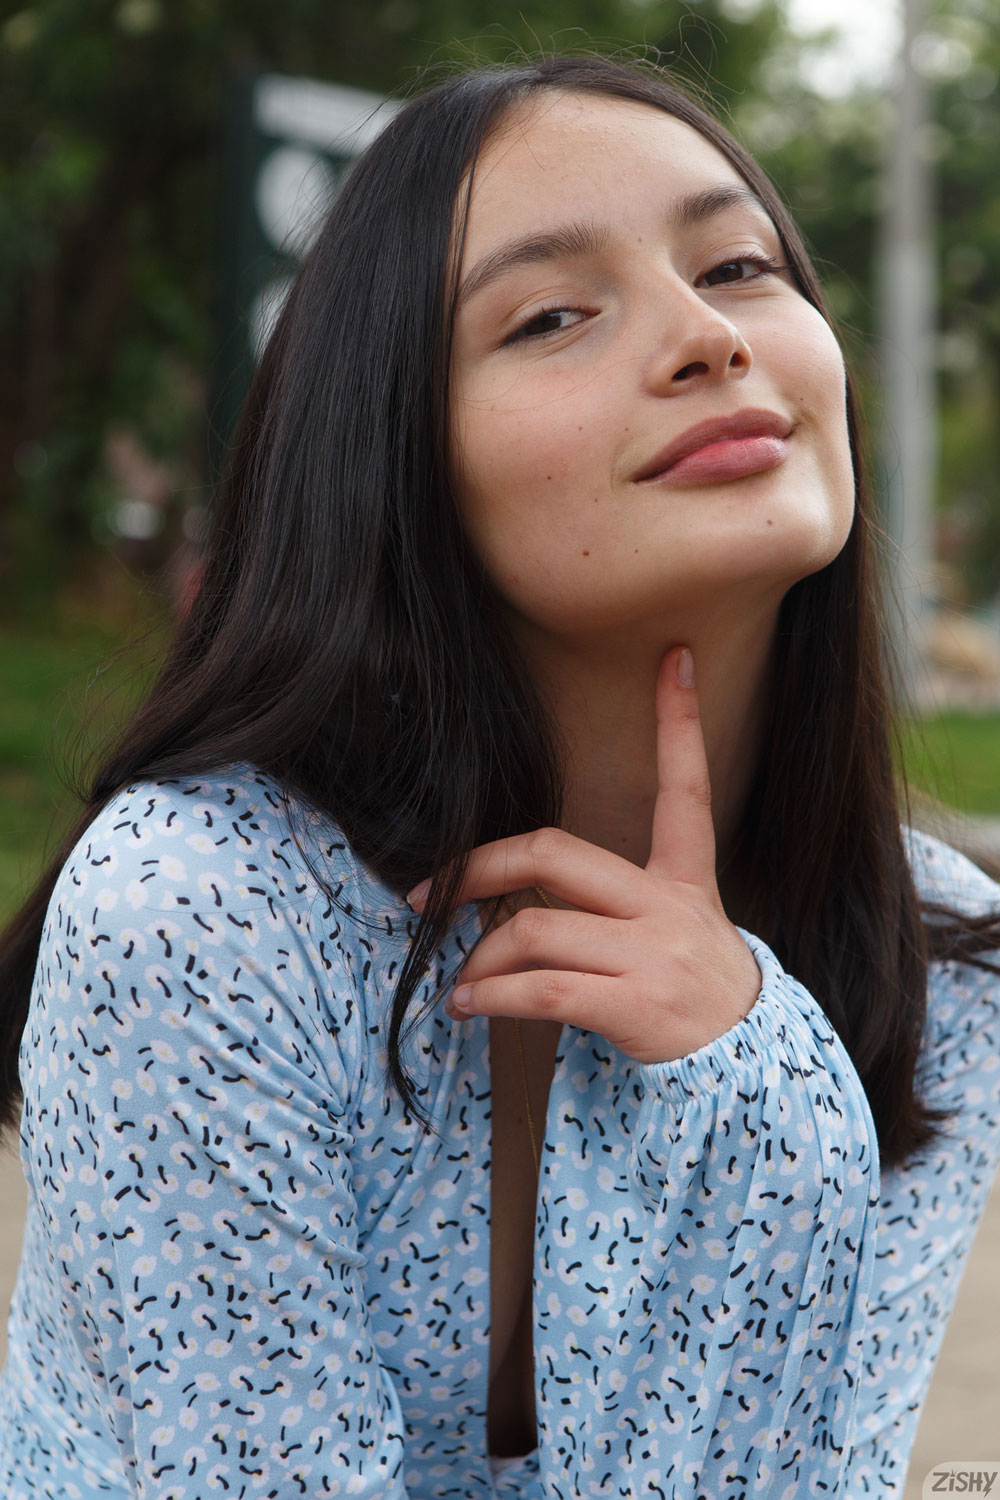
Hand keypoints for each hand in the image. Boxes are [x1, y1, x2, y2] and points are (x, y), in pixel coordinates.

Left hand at [407, 647, 760, 1064]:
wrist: (753, 1073)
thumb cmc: (698, 999)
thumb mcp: (683, 934)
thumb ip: (616, 907)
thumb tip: (515, 909)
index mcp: (685, 880)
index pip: (685, 790)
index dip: (680, 723)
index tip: (674, 658)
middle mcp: (670, 906)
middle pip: (555, 853)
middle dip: (481, 867)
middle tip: (434, 894)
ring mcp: (656, 954)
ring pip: (536, 929)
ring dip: (479, 958)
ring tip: (459, 984)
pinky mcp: (638, 1004)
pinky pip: (544, 989)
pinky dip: (494, 997)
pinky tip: (469, 1008)